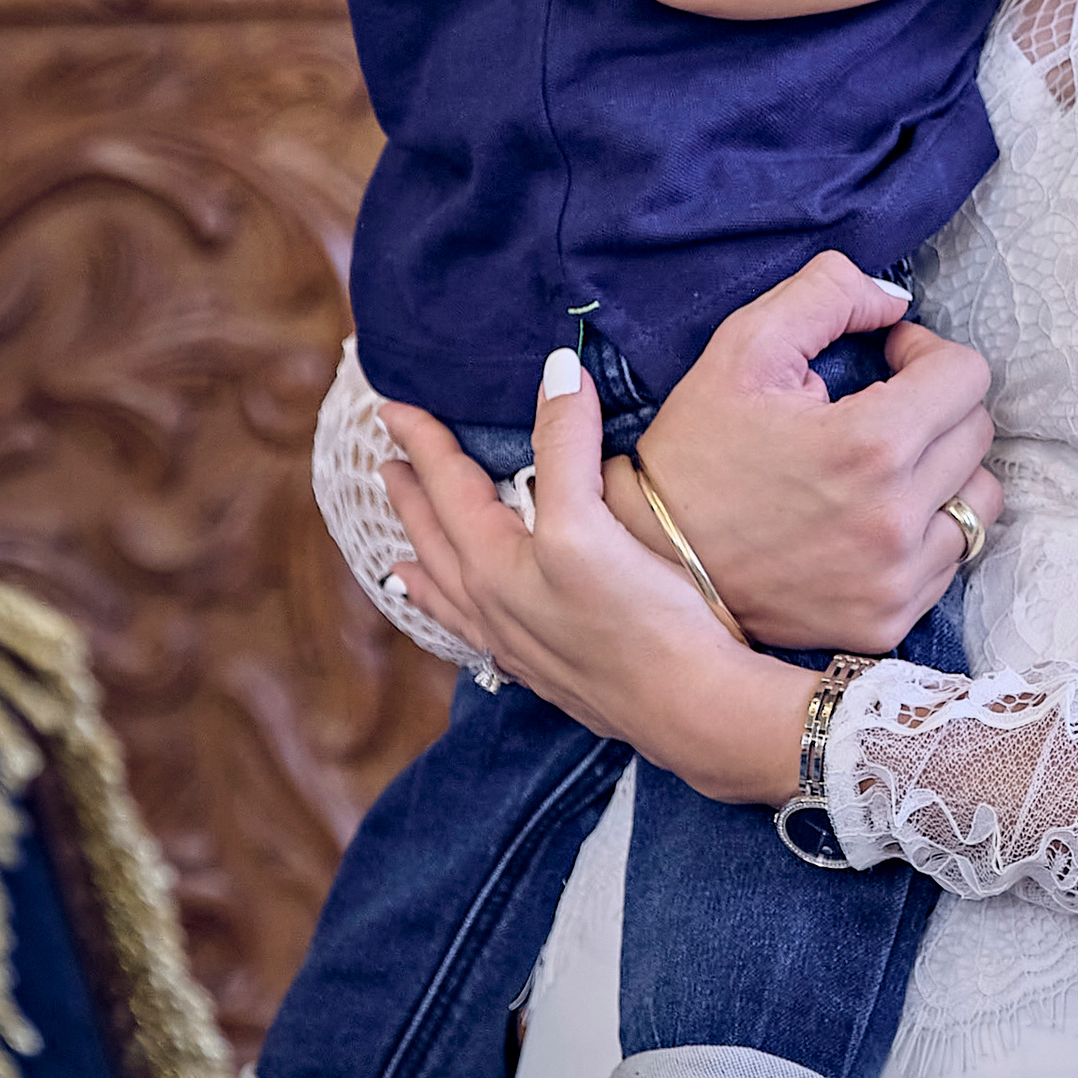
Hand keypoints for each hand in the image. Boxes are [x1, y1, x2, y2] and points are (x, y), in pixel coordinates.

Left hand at [381, 354, 808, 803]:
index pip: (446, 487)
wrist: (692, 709)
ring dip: (422, 567)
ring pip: (449, 599)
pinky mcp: (552, 674)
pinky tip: (475, 629)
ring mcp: (519, 646)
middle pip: (436, 541)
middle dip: (409, 501)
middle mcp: (492, 608)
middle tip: (385, 467)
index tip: (393, 408)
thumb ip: (564, 444)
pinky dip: (458, 621)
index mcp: (492, 565)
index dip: (423, 442)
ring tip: (398, 561)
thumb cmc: (640, 617)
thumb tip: (556, 368)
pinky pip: (478, 637)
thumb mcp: (590, 519)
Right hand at [611, 249, 1002, 650]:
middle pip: (978, 432)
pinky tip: (874, 516)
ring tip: (887, 464)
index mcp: (871, 445)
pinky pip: (952, 558)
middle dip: (936, 405)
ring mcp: (897, 579)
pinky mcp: (890, 620)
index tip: (889, 360)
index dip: (926, 352)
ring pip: (979, 499)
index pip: (967, 375)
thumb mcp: (743, 348)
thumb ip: (827, 294)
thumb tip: (897, 301)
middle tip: (881, 406)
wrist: (655, 563)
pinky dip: (929, 529)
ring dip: (946, 470)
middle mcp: (896, 519)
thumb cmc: (697, 451)